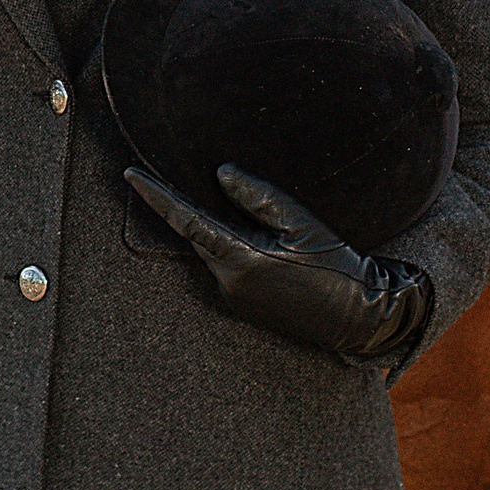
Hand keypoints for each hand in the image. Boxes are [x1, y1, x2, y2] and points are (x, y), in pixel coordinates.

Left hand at [125, 161, 432, 368]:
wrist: (358, 316)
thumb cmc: (335, 265)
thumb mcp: (301, 223)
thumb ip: (258, 196)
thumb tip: (221, 174)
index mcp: (241, 259)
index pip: (186, 220)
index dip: (157, 196)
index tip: (131, 174)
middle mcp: (229, 282)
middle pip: (199, 234)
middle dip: (197, 209)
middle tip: (207, 183)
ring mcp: (233, 298)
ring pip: (214, 251)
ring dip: (224, 232)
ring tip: (264, 226)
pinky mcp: (242, 306)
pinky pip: (227, 268)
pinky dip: (235, 250)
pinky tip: (267, 246)